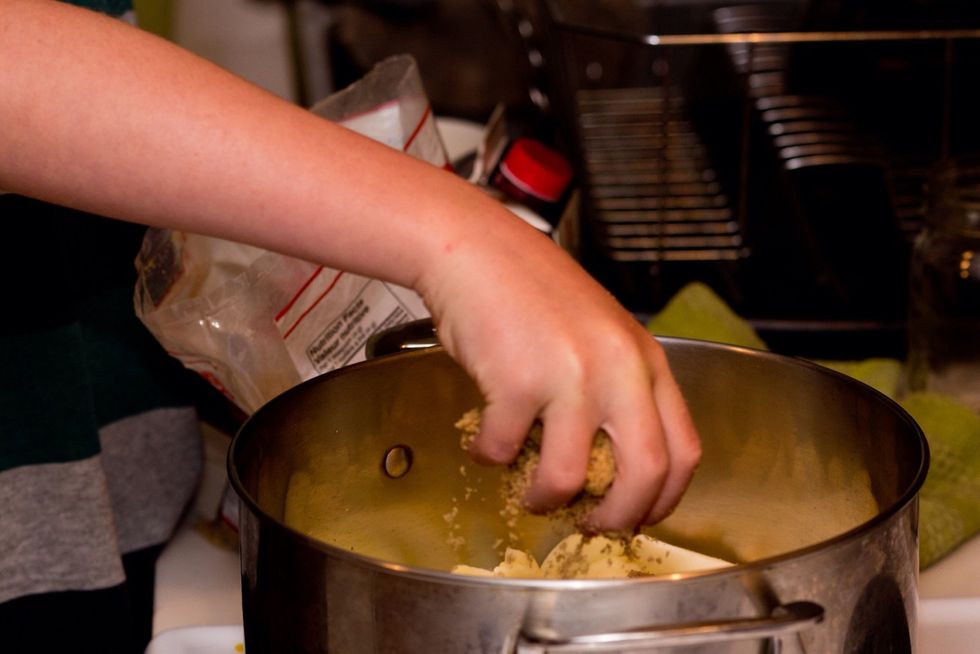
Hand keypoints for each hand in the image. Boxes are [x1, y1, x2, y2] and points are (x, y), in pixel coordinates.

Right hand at [417, 204, 701, 530]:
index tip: (639, 515)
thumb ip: (620, 386)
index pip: (683, 450)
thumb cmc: (532, 289)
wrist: (476, 248)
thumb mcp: (601, 332)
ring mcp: (569, 375)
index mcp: (646, 359)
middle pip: (644, 473)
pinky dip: (490, 456)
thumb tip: (612, 464)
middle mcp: (618, 368)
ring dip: (545, 499)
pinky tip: (485, 440)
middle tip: (593, 525)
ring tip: (530, 494)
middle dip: (618, 516)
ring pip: (568, 477)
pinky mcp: (516, 382)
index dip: (664, 498)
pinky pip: (504, 449)